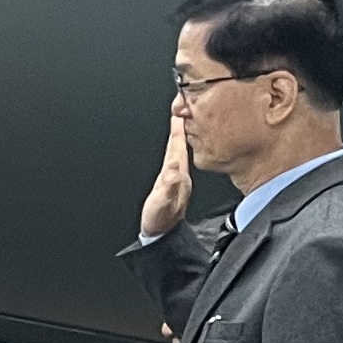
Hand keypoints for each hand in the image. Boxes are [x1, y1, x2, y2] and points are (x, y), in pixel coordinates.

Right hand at [141, 110, 195, 239]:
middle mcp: (180, 173)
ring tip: (179, 120)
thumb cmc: (160, 219)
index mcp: (178, 174)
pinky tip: (175, 145)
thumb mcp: (163, 203)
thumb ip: (169, 186)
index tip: (179, 111)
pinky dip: (176, 146)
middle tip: (182, 108)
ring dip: (179, 134)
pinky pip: (176, 157)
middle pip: (181, 143)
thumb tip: (174, 168)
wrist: (162, 234)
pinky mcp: (174, 181)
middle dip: (181, 125)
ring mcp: (178, 177)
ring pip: (180, 149)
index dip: (178, 128)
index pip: (178, 145)